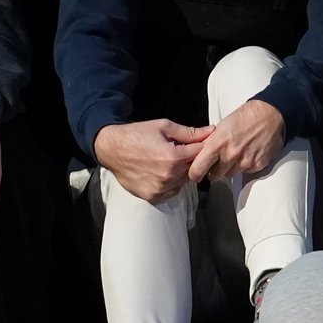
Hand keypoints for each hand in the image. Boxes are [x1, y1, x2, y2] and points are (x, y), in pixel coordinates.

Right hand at [94, 118, 210, 203]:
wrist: (112, 149)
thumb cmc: (135, 135)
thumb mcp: (164, 127)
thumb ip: (189, 132)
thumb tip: (210, 132)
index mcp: (173, 157)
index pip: (201, 153)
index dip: (203, 145)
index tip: (201, 142)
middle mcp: (168, 176)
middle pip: (194, 169)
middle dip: (193, 159)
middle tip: (183, 150)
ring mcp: (160, 188)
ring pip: (185, 182)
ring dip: (183, 172)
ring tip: (171, 160)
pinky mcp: (152, 196)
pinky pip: (173, 192)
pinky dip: (173, 183)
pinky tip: (164, 171)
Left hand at [187, 98, 288, 183]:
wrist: (269, 114)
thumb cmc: (244, 117)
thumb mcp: (220, 127)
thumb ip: (209, 143)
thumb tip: (197, 155)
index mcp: (217, 144)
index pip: (198, 169)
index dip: (194, 174)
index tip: (195, 175)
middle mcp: (230, 155)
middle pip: (214, 176)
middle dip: (214, 171)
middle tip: (218, 161)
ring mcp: (244, 161)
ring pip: (230, 174)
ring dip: (230, 168)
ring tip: (236, 153)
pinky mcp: (257, 165)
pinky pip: (245, 172)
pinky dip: (244, 165)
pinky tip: (247, 153)